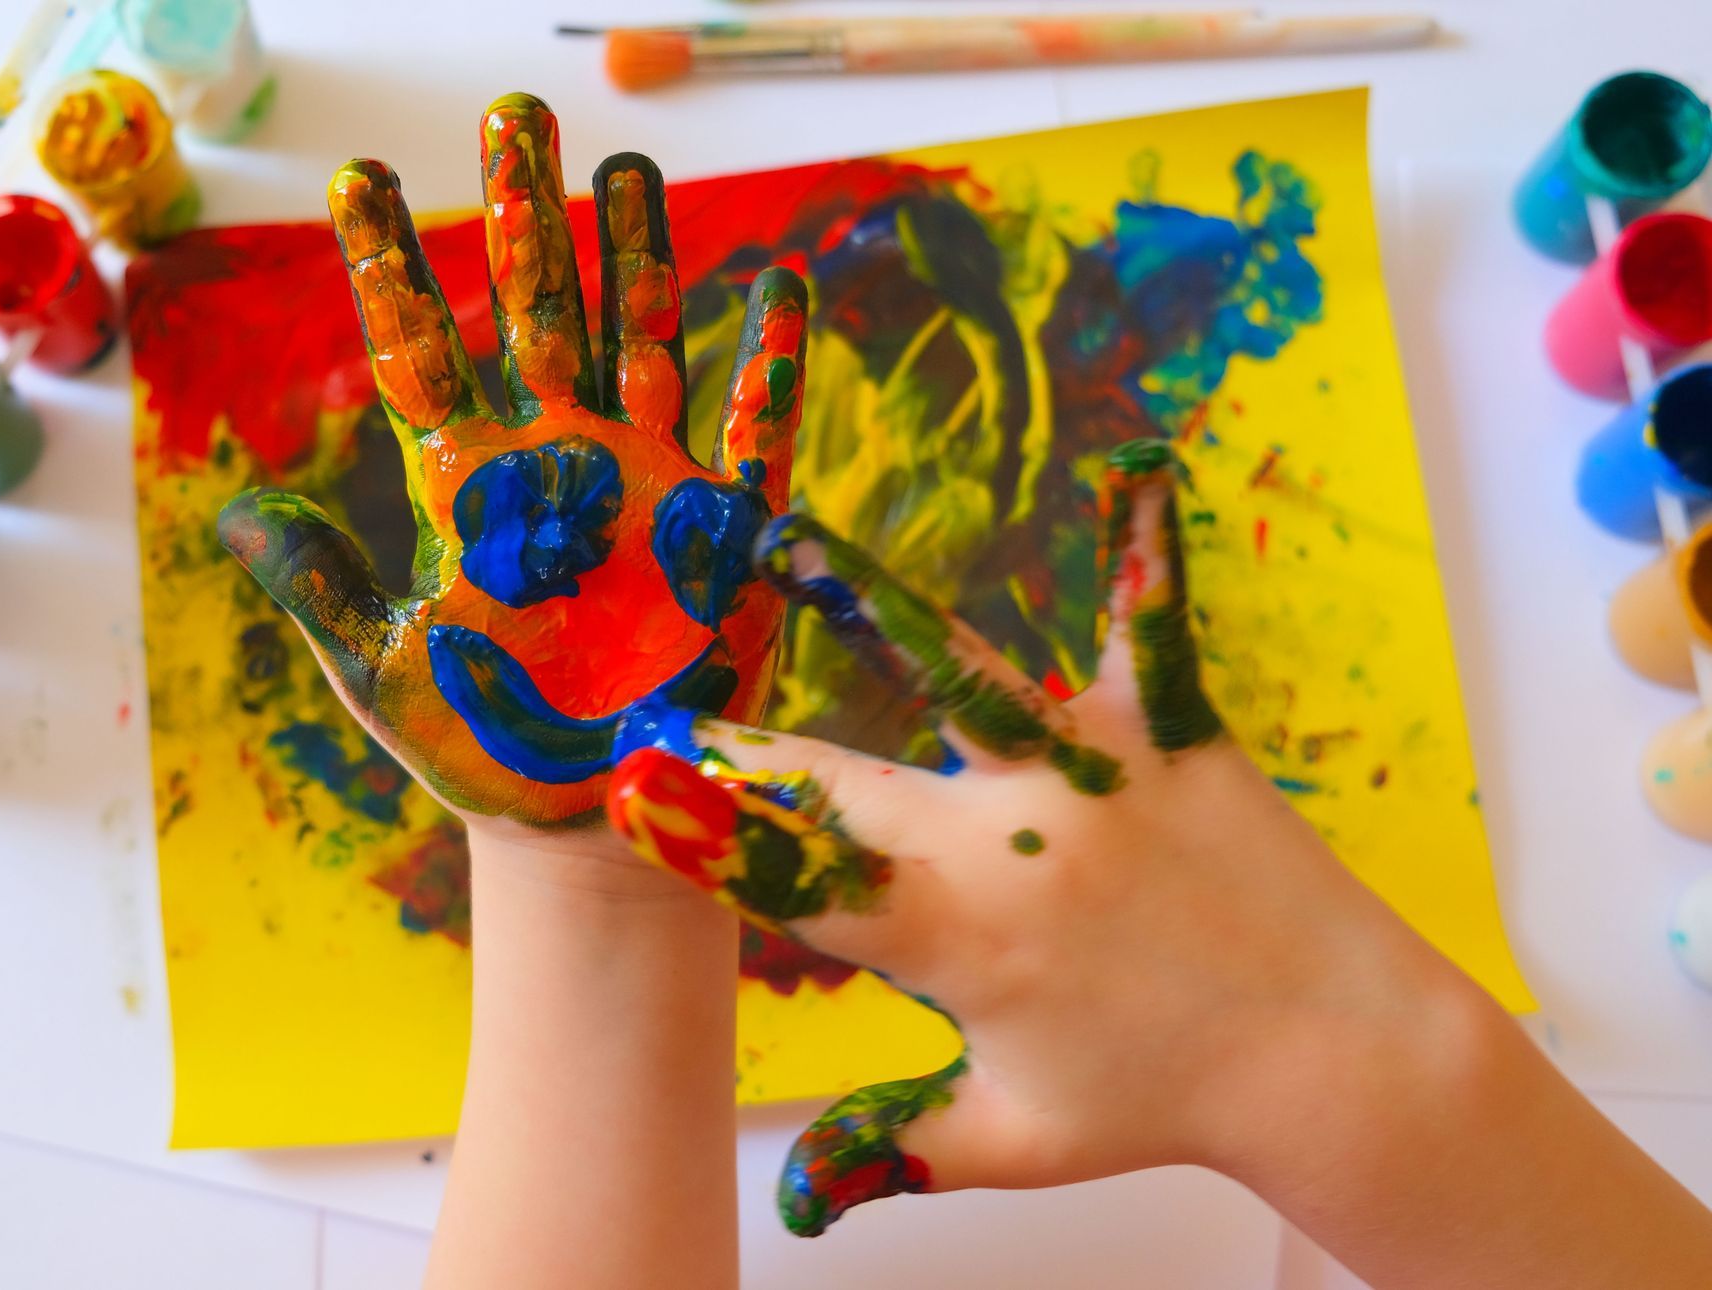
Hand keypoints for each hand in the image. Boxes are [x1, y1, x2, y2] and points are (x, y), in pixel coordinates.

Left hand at [219, 92, 805, 830]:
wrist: (592, 819)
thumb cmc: (488, 751)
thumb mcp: (385, 674)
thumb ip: (323, 590)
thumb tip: (236, 515)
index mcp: (470, 487)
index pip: (425, 349)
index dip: (392, 264)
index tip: (359, 176)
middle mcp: (561, 463)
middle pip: (543, 310)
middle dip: (530, 214)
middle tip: (517, 114)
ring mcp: (649, 488)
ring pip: (646, 342)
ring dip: (642, 257)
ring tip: (632, 166)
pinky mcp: (725, 536)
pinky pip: (756, 436)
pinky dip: (769, 366)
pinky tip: (779, 283)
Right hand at [608, 440, 1472, 1235]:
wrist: (1344, 1062)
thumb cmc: (1167, 1103)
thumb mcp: (1014, 1138)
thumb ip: (891, 1152)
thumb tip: (793, 1204)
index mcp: (961, 944)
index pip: (800, 882)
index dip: (706, 834)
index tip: (627, 785)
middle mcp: (1013, 848)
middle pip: (841, 782)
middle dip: (741, 747)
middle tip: (660, 694)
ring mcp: (1094, 779)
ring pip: (961, 679)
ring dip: (867, 610)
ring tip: (786, 542)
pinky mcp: (1174, 733)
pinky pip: (1149, 628)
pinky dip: (1137, 553)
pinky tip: (1137, 463)